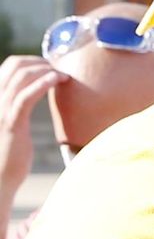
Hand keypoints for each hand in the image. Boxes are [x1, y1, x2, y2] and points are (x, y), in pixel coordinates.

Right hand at [1, 56, 65, 198]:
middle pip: (15, 66)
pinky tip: (57, 80)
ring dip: (46, 71)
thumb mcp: (14, 122)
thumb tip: (37, 91)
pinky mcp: (11, 123)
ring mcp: (1, 110)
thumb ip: (20, 104)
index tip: (51, 67)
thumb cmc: (11, 151)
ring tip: (63, 76)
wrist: (0, 178)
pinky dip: (42, 84)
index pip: (10, 65)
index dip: (32, 60)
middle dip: (41, 62)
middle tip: (59, 71)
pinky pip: (25, 97)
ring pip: (21, 77)